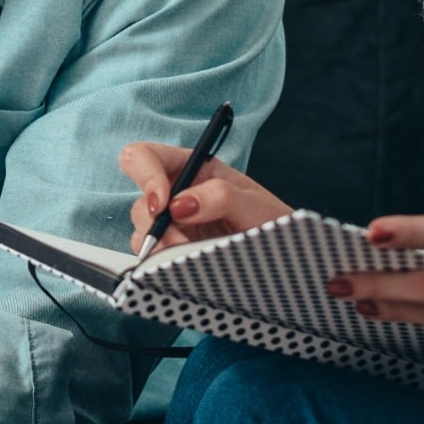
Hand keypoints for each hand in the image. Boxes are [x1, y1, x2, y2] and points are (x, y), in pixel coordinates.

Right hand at [119, 143, 292, 251]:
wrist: (283, 262)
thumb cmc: (273, 225)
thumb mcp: (256, 206)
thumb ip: (222, 196)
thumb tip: (180, 205)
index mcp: (193, 169)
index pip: (147, 157)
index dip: (146, 175)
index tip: (162, 204)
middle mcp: (176, 194)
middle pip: (140, 201)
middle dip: (155, 223)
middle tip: (178, 242)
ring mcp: (171, 225)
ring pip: (141, 232)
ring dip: (161, 246)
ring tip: (191, 257)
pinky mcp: (171, 252)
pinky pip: (149, 256)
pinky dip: (161, 262)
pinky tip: (184, 265)